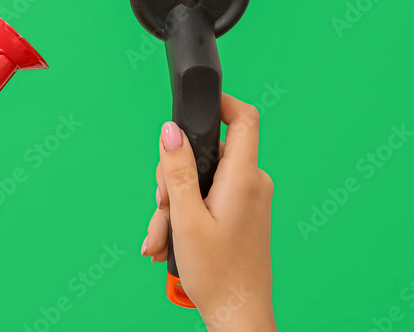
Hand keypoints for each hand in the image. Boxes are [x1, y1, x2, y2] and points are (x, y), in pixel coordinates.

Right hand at [141, 93, 276, 331]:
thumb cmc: (218, 275)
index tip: (192, 109)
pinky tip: (168, 242)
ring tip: (162, 237)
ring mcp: (248, 199)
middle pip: (207, 152)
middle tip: (163, 206)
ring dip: (174, 205)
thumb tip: (170, 130)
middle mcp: (251, 183)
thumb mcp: (186, 218)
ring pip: (201, 180)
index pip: (244, 118)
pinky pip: (208, 198)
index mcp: (243, 178)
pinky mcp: (242, 213)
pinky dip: (185, 216)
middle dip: (174, 177)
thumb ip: (176, 170)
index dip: (220, 103)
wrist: (239, 316)